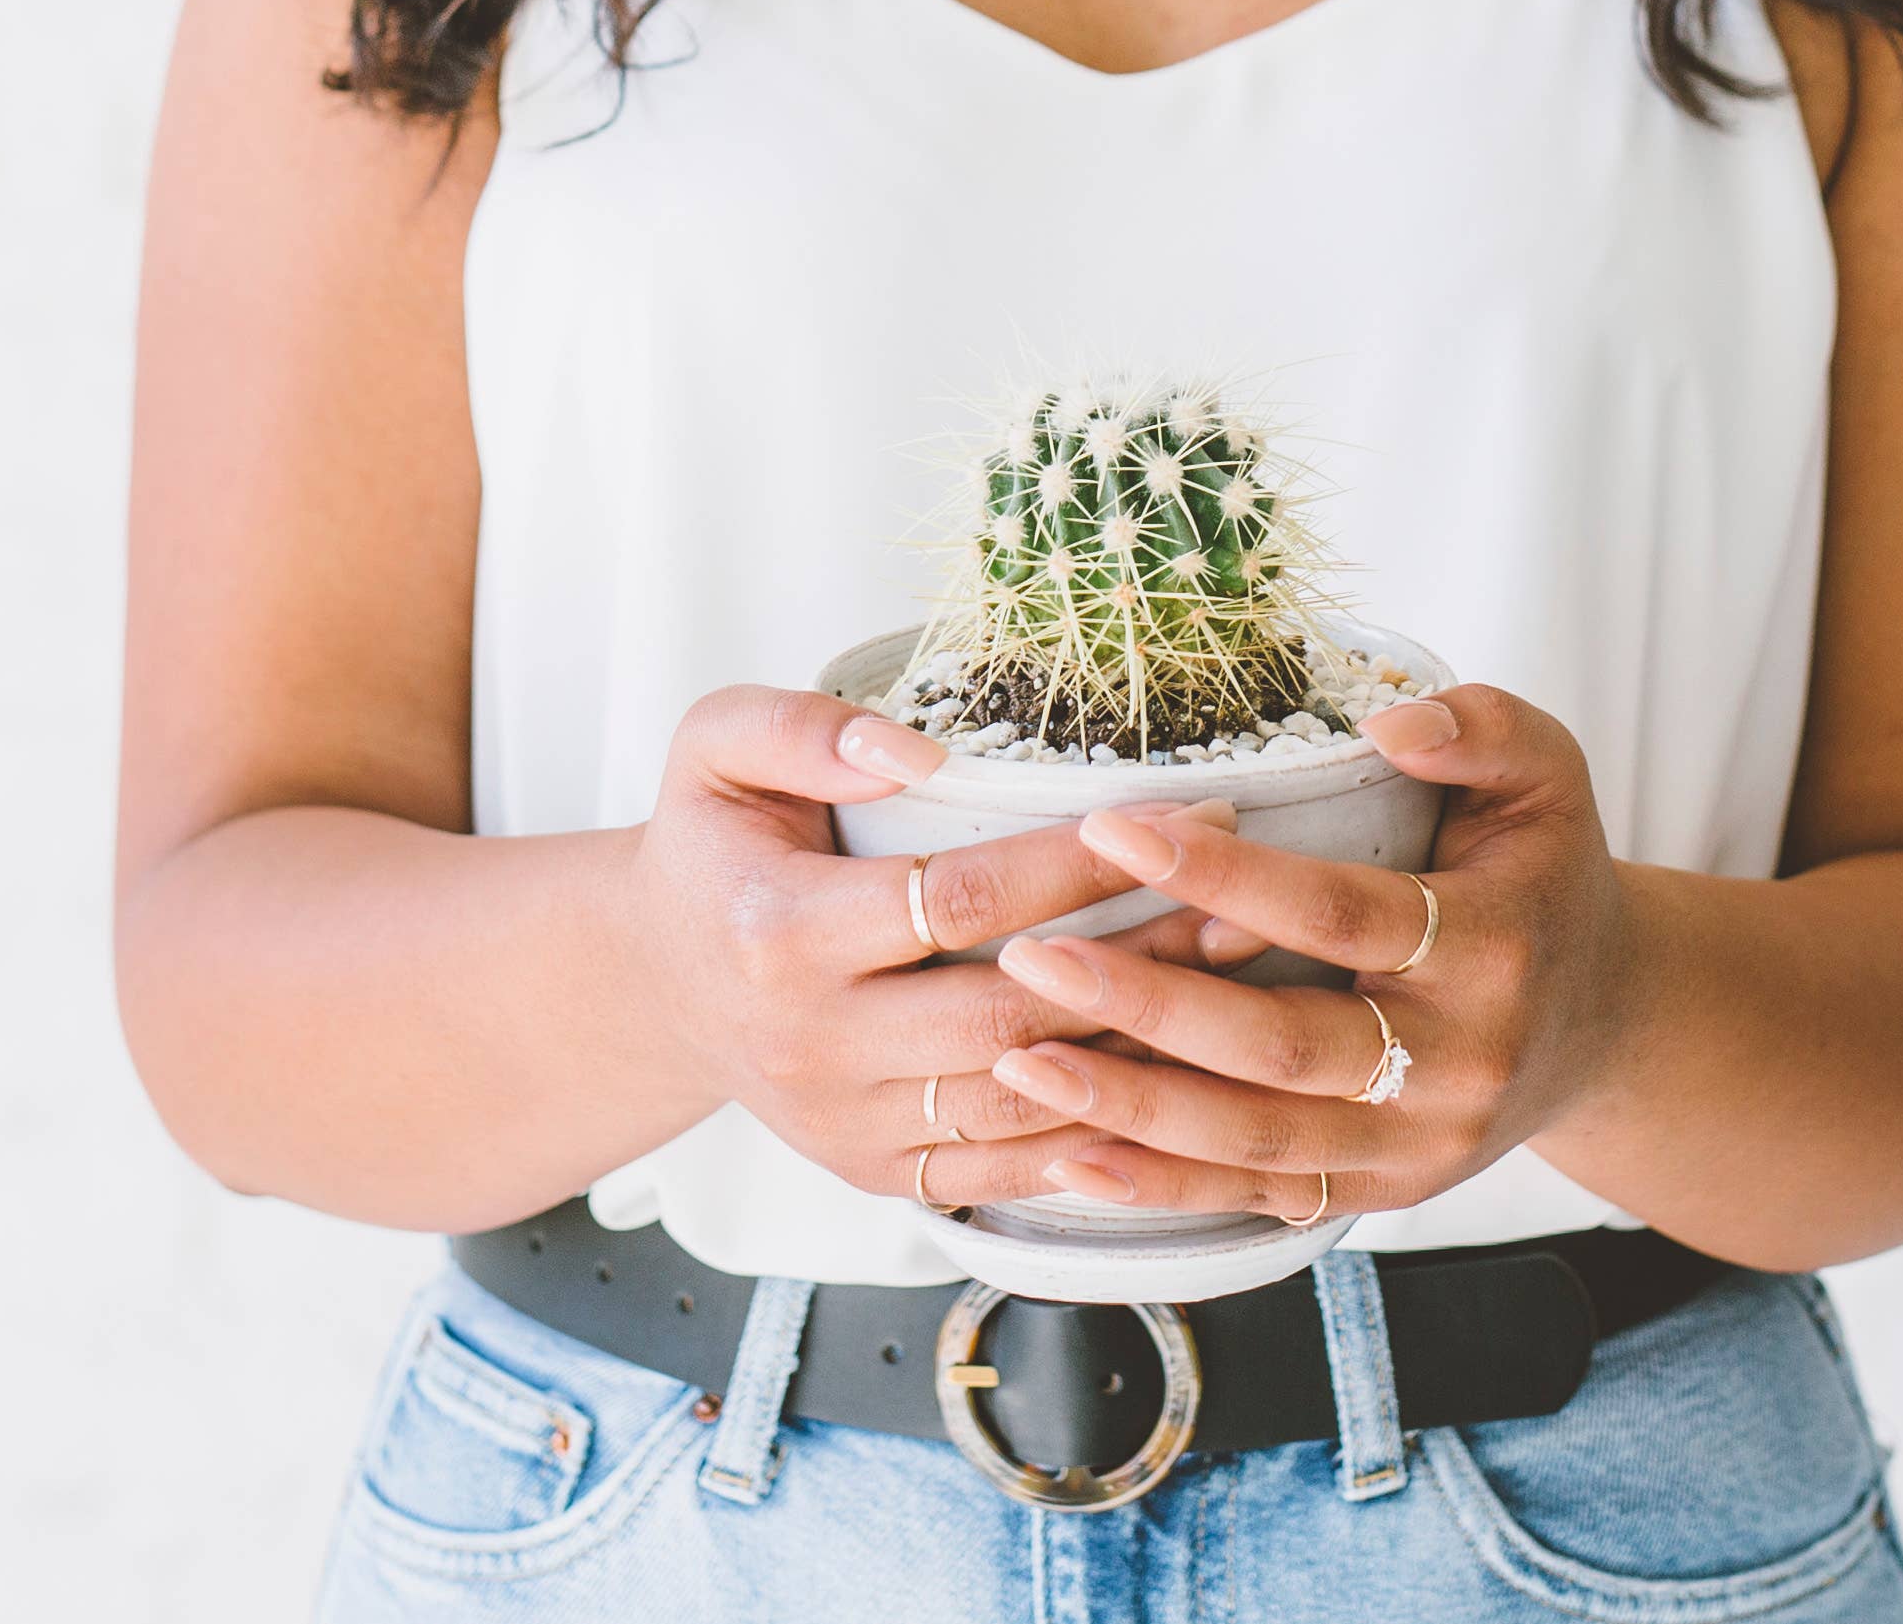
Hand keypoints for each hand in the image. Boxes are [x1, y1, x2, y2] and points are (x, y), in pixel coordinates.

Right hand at [620, 685, 1232, 1209]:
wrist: (658, 982)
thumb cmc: (712, 846)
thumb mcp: (714, 746)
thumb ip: (801, 725)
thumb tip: (918, 751)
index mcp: (777, 935)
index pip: (962, 899)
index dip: (1079, 859)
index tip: (1180, 809)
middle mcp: (812, 1048)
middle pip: (1014, 1014)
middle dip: (1145, 961)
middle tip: (1244, 903)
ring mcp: (846, 1128)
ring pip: (1026, 1104)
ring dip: (1144, 1053)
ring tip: (1238, 987)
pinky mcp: (880, 1177)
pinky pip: (1010, 1169)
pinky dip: (1102, 1133)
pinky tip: (1179, 1080)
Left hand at [983, 687, 1634, 1222]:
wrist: (1603, 1022)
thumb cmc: (1546, 874)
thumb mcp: (1547, 776)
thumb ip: (1481, 727)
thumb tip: (1386, 722)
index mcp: (1490, 949)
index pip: (1340, 912)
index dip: (1223, 875)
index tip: (1112, 829)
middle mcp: (1456, 1065)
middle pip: (1280, 1048)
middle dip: (1145, 1005)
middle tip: (1030, 958)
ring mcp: (1418, 1148)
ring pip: (1258, 1143)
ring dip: (1131, 1107)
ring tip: (1019, 1059)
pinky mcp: (1383, 1195)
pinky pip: (1261, 1200)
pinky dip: (1162, 1186)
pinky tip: (1071, 1154)